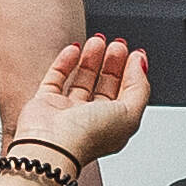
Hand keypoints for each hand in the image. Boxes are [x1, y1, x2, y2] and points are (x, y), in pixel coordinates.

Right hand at [9, 34, 147, 172]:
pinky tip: (74, 48)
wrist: (50, 145)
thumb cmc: (87, 137)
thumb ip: (139, 86)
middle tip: (117, 44)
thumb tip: (140, 63)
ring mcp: (67, 111)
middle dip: (113, 62)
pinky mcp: (45, 103)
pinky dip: (65, 61)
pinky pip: (56, 78)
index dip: (132, 72)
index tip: (135, 53)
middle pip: (105, 85)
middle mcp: (90, 119)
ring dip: (91, 58)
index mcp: (114, 126)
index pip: (126, 94)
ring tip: (98, 40)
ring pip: (82, 79)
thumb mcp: (130, 112)